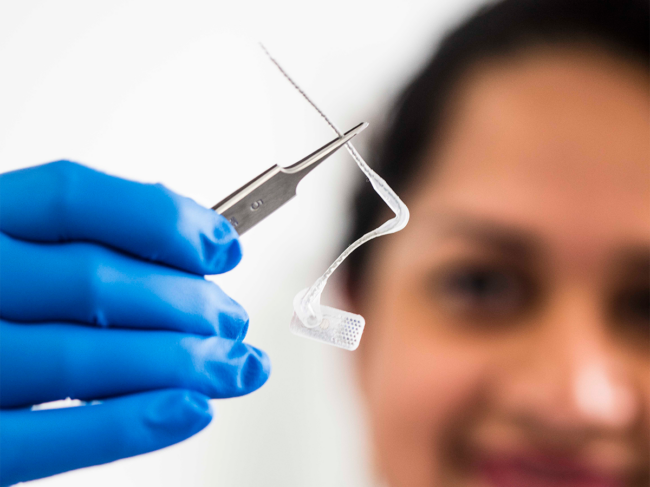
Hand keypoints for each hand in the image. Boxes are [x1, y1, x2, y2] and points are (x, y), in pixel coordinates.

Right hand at [0, 161, 269, 485]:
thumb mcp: (18, 251)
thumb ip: (87, 245)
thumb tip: (204, 246)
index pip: (71, 197)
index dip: (161, 219)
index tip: (221, 246)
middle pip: (89, 280)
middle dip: (186, 303)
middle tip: (232, 321)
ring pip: (75, 356)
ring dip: (179, 362)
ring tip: (234, 366)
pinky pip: (39, 440)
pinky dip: (124, 425)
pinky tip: (189, 409)